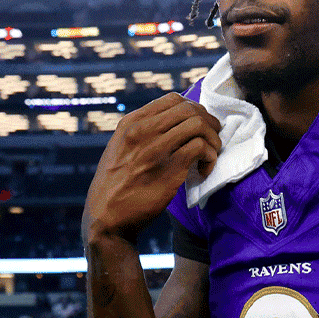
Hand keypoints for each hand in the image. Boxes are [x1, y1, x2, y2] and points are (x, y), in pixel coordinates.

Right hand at [84, 93, 220, 241]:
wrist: (106, 218)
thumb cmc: (115, 186)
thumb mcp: (119, 149)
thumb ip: (141, 134)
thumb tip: (174, 124)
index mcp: (130, 124)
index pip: (173, 99)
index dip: (194, 109)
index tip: (198, 125)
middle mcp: (142, 132)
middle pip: (190, 109)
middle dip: (208, 122)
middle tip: (211, 139)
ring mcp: (155, 150)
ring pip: (198, 124)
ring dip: (212, 139)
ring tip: (210, 155)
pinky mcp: (169, 170)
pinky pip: (201, 148)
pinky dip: (210, 157)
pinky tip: (204, 169)